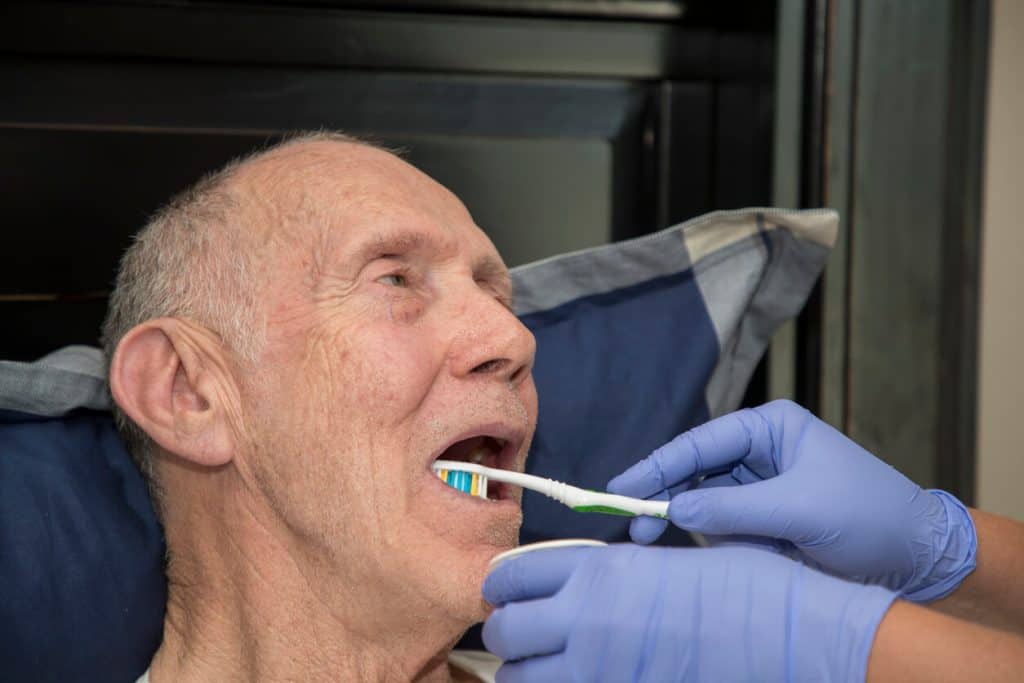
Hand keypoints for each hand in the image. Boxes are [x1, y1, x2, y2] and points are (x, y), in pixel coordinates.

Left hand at [482, 544, 896, 682]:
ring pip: (520, 680)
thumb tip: (575, 588)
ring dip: (523, 674)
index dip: (500, 585)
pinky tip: (575, 681)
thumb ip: (610, 575)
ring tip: (541, 669)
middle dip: (504, 633)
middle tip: (517, 636)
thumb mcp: (665, 562)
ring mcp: (602, 669)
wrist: (794, 634)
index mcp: (600, 570)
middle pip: (504, 630)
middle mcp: (588, 619)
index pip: (513, 575)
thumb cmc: (745, 588)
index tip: (502, 593)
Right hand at [607, 399, 976, 599]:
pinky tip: (681, 544)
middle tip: (629, 521)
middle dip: (662, 492)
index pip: (701, 443)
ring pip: (701, 499)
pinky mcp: (761, 519)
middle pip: (694, 469)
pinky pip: (720, 524)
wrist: (914, 557)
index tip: (621, 486)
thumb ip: (733, 508)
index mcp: (770, 427)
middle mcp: (759, 451)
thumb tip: (675, 507)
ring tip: (648, 538)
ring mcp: (758, 486)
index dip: (658, 464)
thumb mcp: (799, 508)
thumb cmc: (868, 515)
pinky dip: (701, 536)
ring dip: (677, 517)